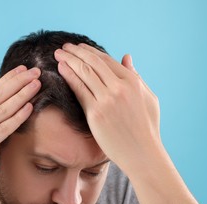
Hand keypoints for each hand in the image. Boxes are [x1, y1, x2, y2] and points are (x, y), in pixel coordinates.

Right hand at [0, 66, 40, 197]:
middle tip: (35, 71)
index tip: (22, 69)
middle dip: (19, 81)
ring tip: (37, 84)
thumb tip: (1, 123)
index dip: (8, 78)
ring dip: (22, 94)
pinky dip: (18, 117)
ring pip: (3, 108)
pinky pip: (3, 128)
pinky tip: (29, 107)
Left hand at [54, 43, 161, 172]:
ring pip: (84, 73)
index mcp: (133, 81)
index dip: (90, 52)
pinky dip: (69, 77)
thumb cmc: (147, 128)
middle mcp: (120, 87)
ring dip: (69, 61)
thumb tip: (126, 57)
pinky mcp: (96, 114)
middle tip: (63, 47)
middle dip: (76, 52)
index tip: (79, 48)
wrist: (142, 154)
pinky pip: (79, 90)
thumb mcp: (148, 98)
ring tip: (57, 54)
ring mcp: (107, 100)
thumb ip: (136, 76)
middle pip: (93, 63)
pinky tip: (61, 69)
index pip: (106, 60)